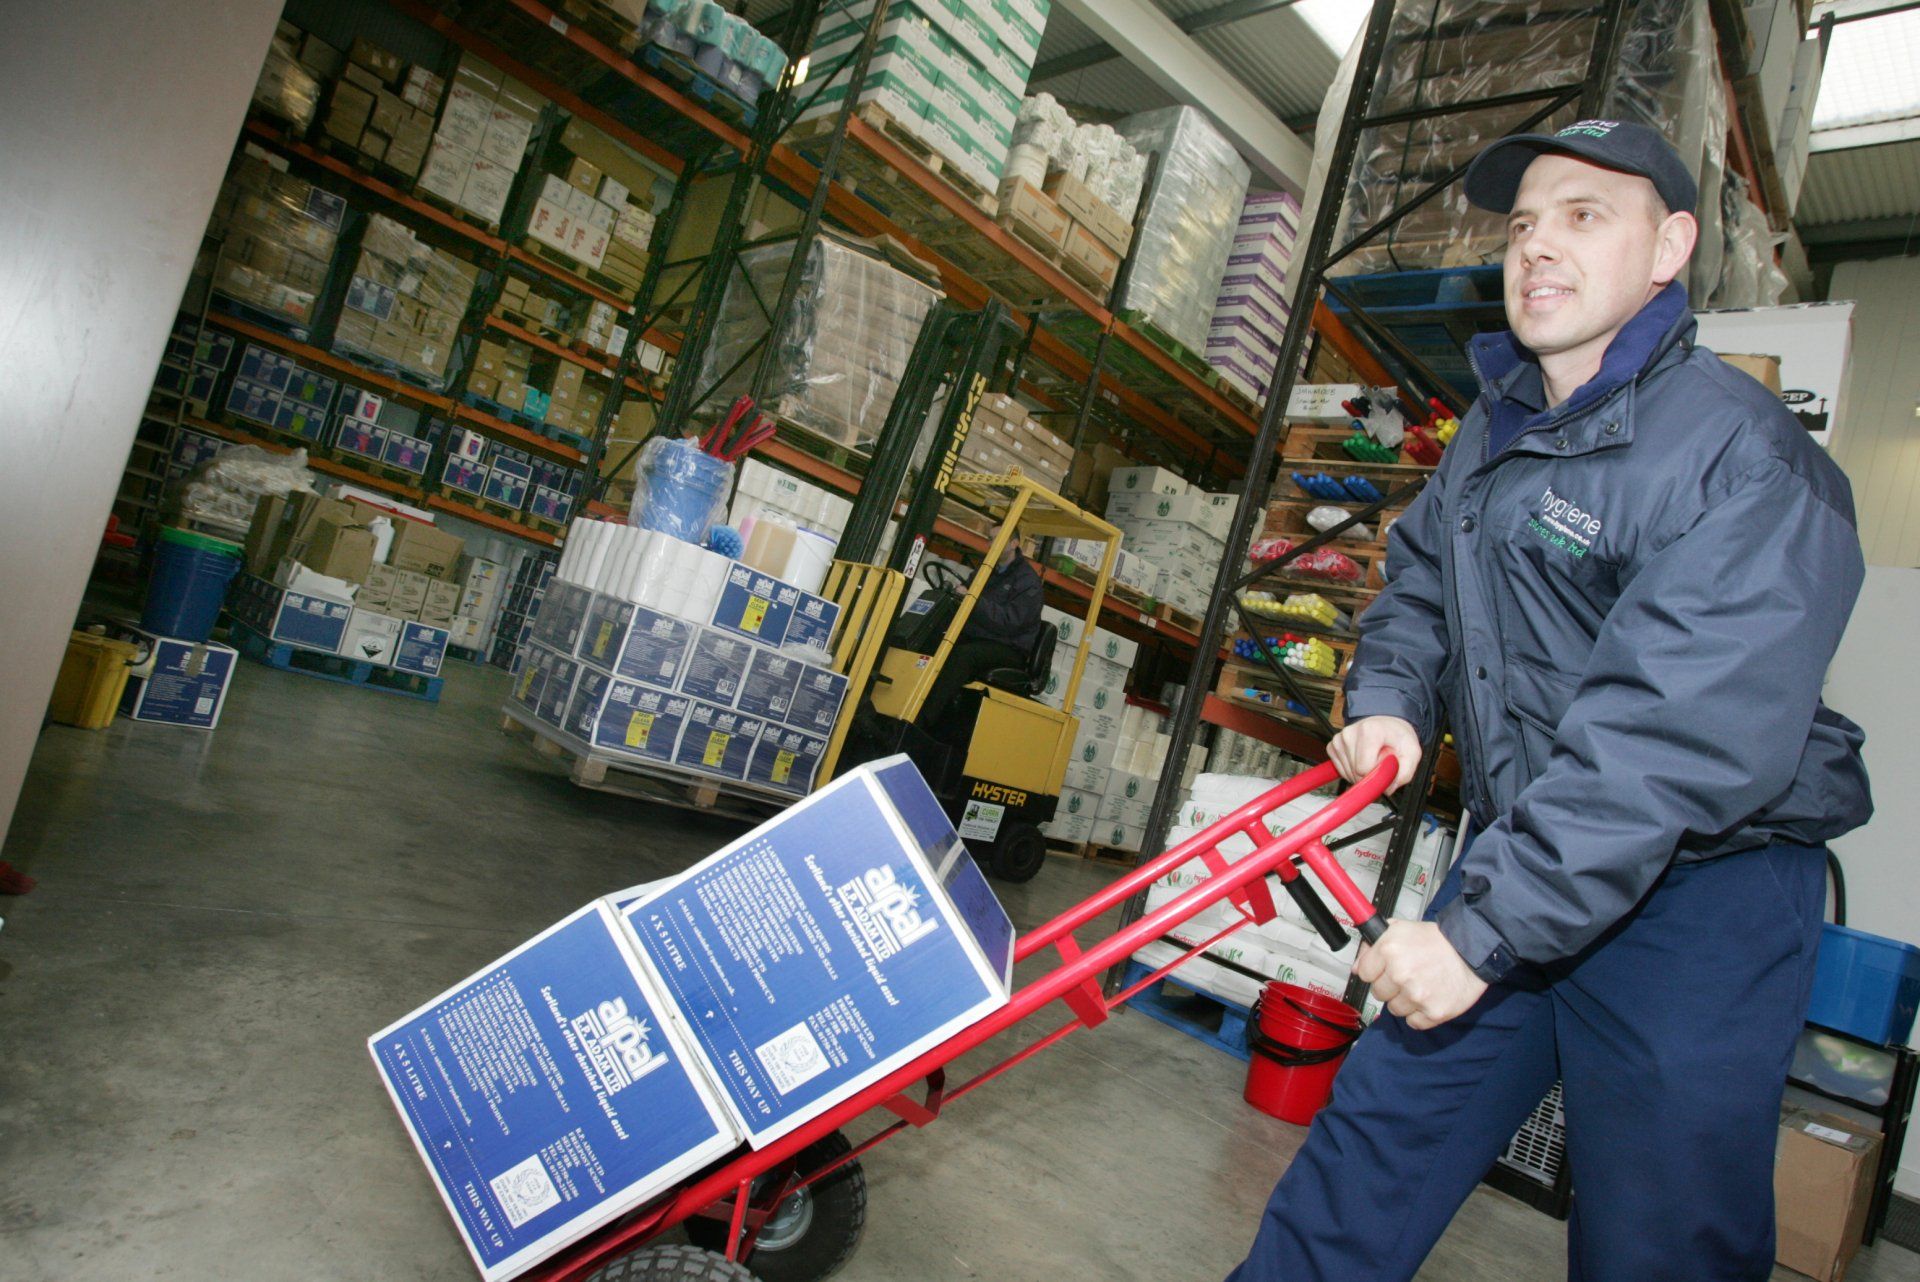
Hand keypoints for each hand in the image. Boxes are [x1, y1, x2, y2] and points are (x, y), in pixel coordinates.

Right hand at [1328, 715, 1421, 791]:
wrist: (1386, 724)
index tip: (1385, 767)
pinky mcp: (1332, 747)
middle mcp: (1350, 733)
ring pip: (1348, 774)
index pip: (1364, 768)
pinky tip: (1362, 760)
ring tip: (1372, 759)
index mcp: (1369, 731)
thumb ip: (1404, 773)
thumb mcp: (1412, 752)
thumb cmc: (1397, 736)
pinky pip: (1341, 771)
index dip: (1376, 774)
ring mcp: (1339, 740)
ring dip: (1362, 774)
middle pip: (1356, 773)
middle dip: (1370, 775)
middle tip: (1381, 762)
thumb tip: (1387, 789)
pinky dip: (1353, 771)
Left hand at [1353, 920, 1486, 1029]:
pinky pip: (1414, 1023)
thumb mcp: (1400, 929)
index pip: (1364, 974)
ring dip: (1405, 1001)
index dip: (1375, 972)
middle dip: (1390, 987)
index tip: (1385, 970)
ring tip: (1421, 986)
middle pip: (1378, 993)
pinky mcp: (1433, 1013)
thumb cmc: (1435, 940)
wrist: (1471, 951)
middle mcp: (1400, 974)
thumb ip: (1372, 947)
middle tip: (1408, 976)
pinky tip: (1429, 998)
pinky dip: (1420, 1014)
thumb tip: (1356, 968)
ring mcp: (1416, 996)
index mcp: (1388, 950)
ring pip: (1394, 1010)